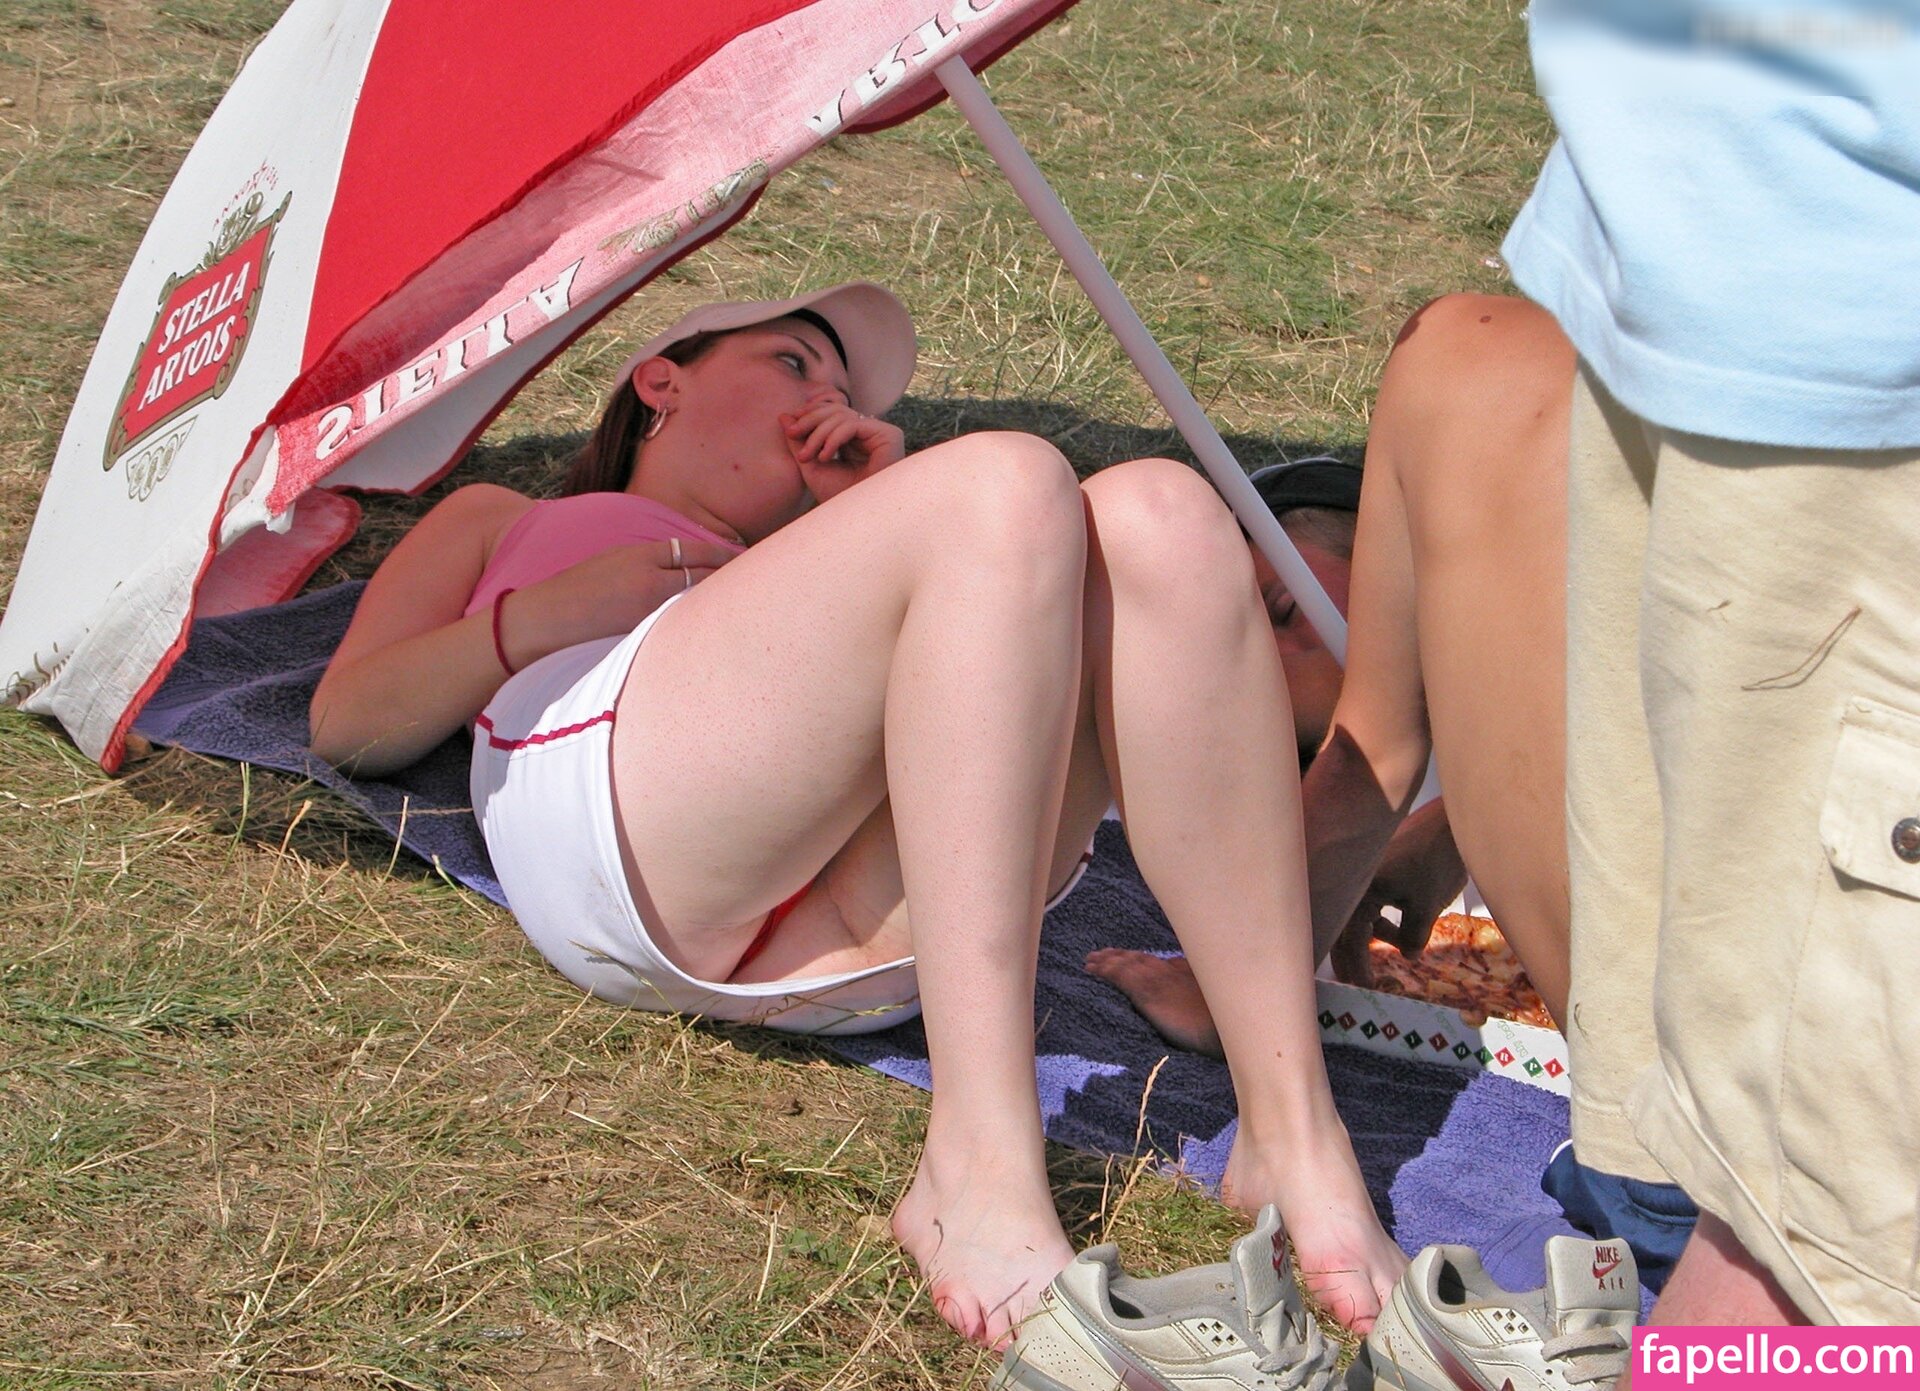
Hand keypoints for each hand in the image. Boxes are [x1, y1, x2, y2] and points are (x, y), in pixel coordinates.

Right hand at [504, 536, 737, 665]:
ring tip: (749, 605)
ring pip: (698, 602)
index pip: (695, 550)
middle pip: (705, 574)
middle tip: (762, 579)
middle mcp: (649, 579)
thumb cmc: (573, 593)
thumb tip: (682, 566)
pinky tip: (717, 632)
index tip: (744, 557)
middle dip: (733, 575)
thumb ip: (647, 562)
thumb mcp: (611, 562)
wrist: (541, 622)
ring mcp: (648, 609)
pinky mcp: (644, 636)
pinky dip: (699, 626)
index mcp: (639, 555)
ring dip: (721, 602)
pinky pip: (681, 628)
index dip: (723, 554)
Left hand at [782, 401, 905, 502]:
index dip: (810, 414)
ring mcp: (881, 433)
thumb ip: (799, 442)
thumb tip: (783, 415)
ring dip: (819, 434)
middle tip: (792, 434)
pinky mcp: (889, 435)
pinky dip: (833, 438)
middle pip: (836, 410)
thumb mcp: (812, 466)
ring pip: (842, 415)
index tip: (790, 430)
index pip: (833, 414)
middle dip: (810, 420)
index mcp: (856, 439)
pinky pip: (853, 425)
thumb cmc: (839, 498)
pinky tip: (825, 457)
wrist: (858, 520)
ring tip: (808, 456)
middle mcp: (870, 434)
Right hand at [1329, 798, 1467, 987]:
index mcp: (1360, 893)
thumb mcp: (1426, 909)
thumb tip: (1407, 956)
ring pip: (1357, 915)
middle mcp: (1355, 883)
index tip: (1365, 988)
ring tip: (1385, 957)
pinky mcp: (1376, 869)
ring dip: (1369, 938)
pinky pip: (1368, 901)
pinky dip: (1378, 919)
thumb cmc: (1437, 864)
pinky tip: (1395, 929)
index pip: (1350, 940)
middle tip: (1360, 982)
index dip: (1356, 968)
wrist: (1449, 824)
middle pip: (1344, 929)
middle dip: (1352, 958)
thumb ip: (1412, 938)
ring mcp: (1364, 875)